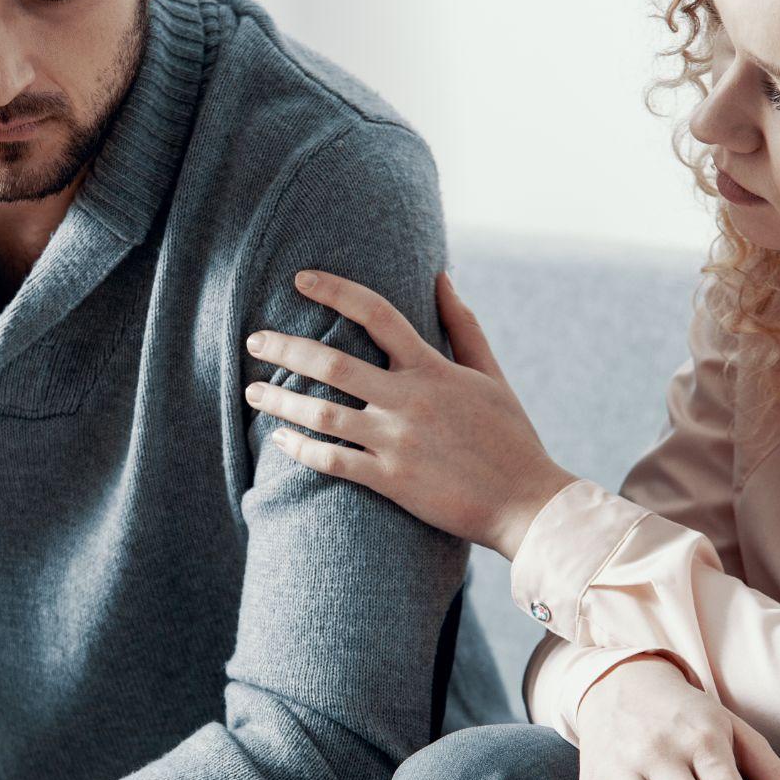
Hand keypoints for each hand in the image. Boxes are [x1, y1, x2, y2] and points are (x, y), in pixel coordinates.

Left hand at [244, 269, 574, 555]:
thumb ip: (463, 325)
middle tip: (254, 341)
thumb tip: (442, 276)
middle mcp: (409, 399)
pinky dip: (300, 448)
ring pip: (322, 413)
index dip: (334, 290)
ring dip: (280, 399)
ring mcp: (397, 441)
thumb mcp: (491, 375)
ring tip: (252, 392)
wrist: (527, 502)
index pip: (376, 313)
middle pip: (332, 363)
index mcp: (432, 368)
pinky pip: (332, 461)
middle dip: (285, 348)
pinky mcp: (391, 480)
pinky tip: (279, 439)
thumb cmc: (511, 437)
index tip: (300, 278)